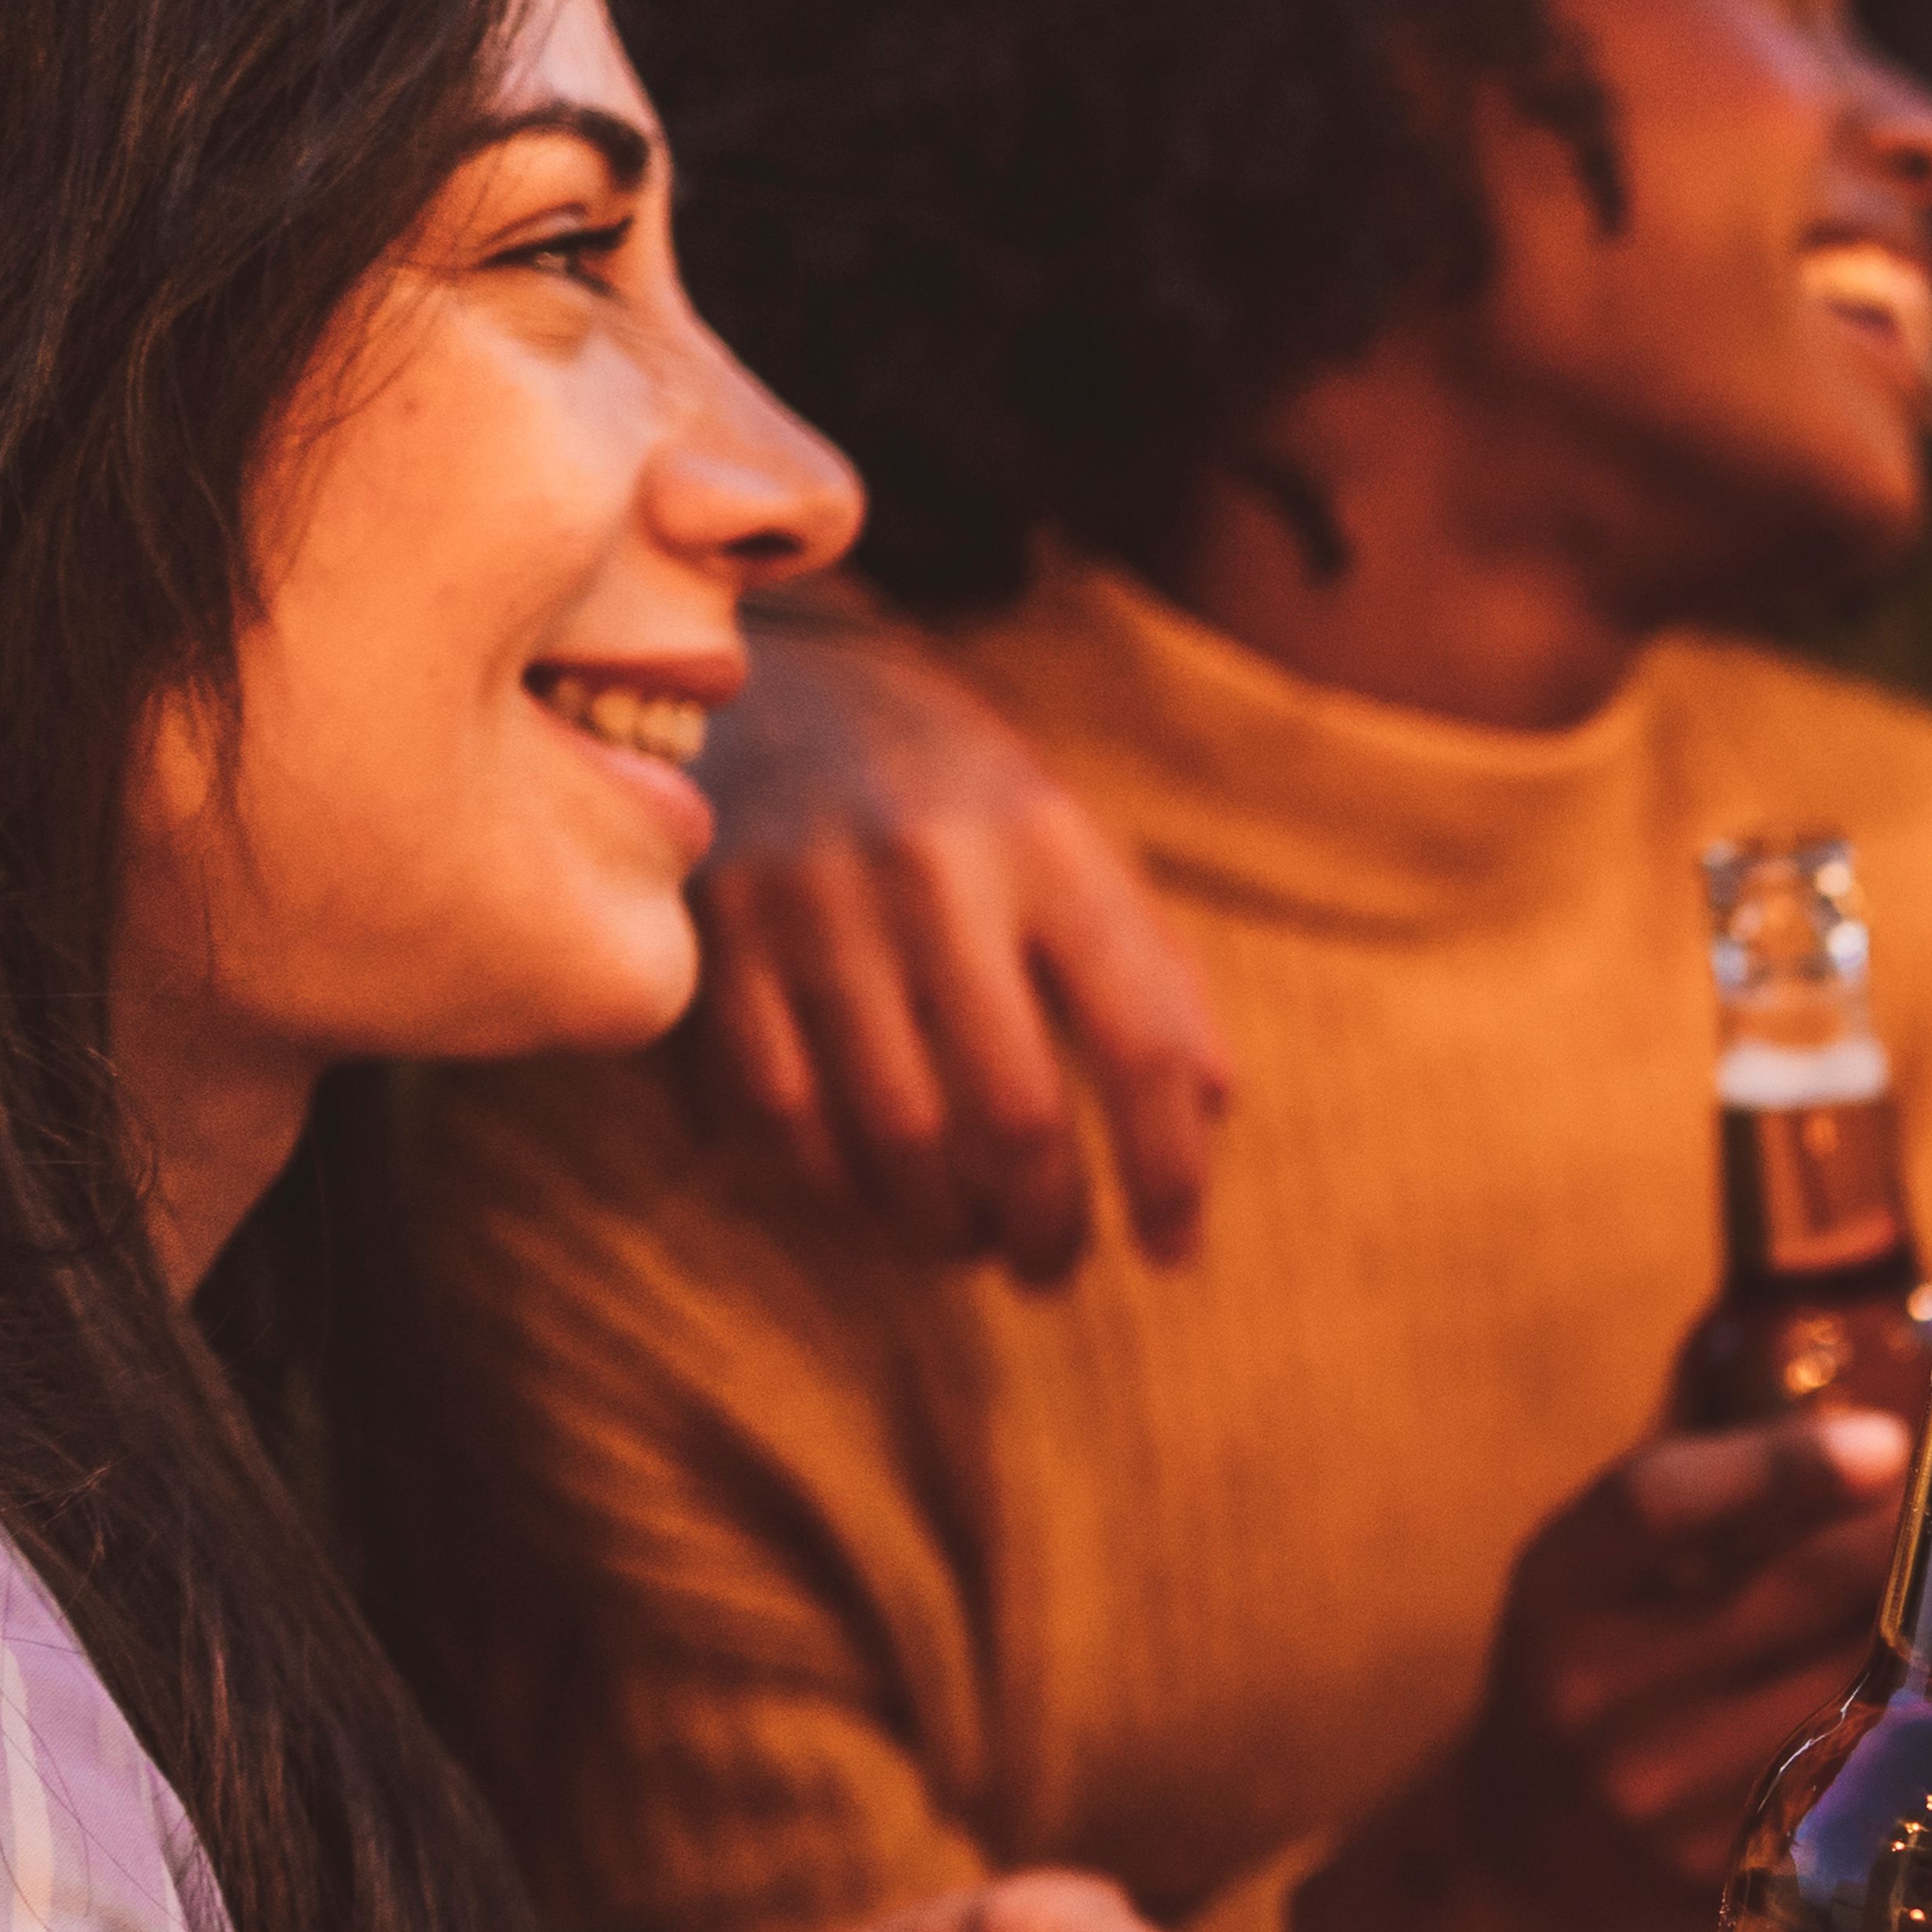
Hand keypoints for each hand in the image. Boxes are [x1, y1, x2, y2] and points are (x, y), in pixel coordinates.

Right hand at [694, 591, 1233, 1283]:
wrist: (766, 666)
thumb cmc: (950, 780)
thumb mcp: (1072, 833)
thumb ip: (1149, 962)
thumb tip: (1213, 1112)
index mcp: (1050, 847)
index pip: (1144, 1044)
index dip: (1172, 1172)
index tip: (1175, 1248)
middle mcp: (938, 878)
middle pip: (1017, 1115)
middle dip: (1050, 1224)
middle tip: (1056, 1266)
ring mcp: (816, 912)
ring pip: (895, 1135)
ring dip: (943, 1226)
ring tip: (971, 1243)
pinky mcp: (719, 945)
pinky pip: (783, 1117)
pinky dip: (835, 1187)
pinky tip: (869, 1201)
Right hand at [1289, 1409, 1917, 1931]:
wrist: (1509, 1875)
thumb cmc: (1585, 1679)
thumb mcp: (1593, 1578)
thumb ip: (1707, 1505)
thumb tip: (1888, 1437)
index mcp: (1555, 1593)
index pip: (1660, 1502)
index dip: (1784, 1462)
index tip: (1888, 1441)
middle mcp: (1594, 1697)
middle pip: (1798, 1588)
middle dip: (1909, 1536)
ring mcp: (1662, 1797)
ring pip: (1850, 1683)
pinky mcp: (1730, 1873)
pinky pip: (1857, 1774)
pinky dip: (1921, 1723)